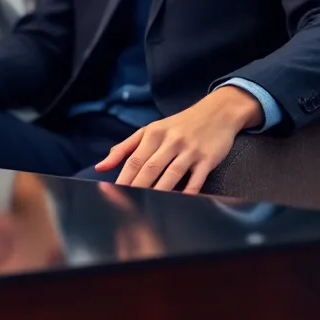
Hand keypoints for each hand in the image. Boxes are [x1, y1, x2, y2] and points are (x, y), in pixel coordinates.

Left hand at [95, 86, 263, 192]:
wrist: (218, 112)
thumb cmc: (179, 124)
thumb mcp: (150, 130)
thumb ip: (125, 148)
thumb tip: (101, 167)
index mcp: (153, 133)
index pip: (133, 160)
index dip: (122, 178)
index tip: (112, 193)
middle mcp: (170, 141)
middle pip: (150, 168)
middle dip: (137, 188)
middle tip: (126, 205)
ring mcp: (190, 150)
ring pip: (171, 175)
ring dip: (159, 192)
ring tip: (148, 207)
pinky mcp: (208, 159)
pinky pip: (196, 180)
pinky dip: (188, 192)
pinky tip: (180, 203)